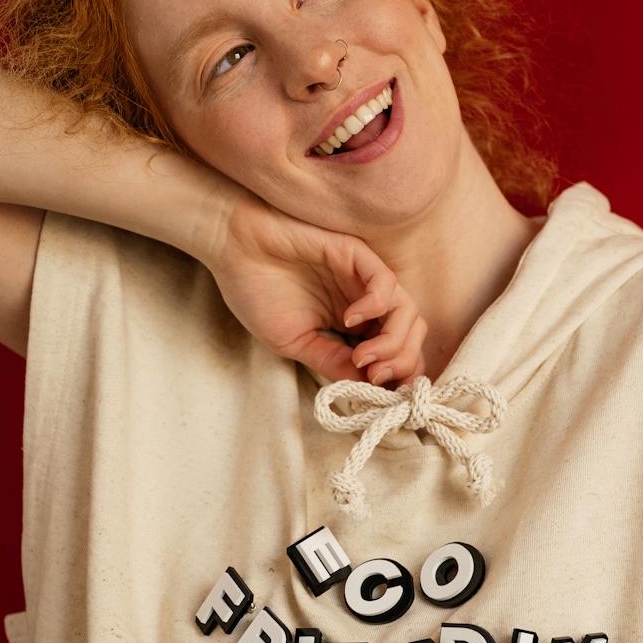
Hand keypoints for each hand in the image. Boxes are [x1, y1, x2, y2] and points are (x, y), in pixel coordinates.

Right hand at [205, 193, 428, 386]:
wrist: (231, 247)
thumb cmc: (256, 290)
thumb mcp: (295, 342)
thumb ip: (331, 361)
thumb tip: (367, 387)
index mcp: (355, 324)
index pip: (396, 352)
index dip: (398, 376)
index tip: (383, 394)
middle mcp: (366, 301)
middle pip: (411, 334)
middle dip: (403, 363)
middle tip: (375, 377)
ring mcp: (362, 278)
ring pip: (407, 311)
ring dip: (393, 342)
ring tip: (363, 357)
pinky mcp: (355, 254)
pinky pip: (385, 282)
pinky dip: (376, 306)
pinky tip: (350, 319)